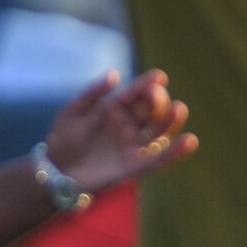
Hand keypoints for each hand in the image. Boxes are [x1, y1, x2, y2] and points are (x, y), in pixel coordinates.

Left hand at [43, 70, 197, 193]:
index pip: (136, 93)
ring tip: (179, 109)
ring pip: (159, 130)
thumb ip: (91, 94)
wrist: (55, 173)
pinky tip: (190, 141)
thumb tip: (115, 74)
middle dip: (157, 100)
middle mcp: (129, 124)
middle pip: (151, 109)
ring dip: (172, 120)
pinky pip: (159, 157)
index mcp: (115, 109)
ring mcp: (134, 144)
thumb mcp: (71, 113)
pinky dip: (176, 151)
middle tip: (155, 95)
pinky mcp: (136, 165)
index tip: (159, 77)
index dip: (148, 84)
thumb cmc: (62, 141)